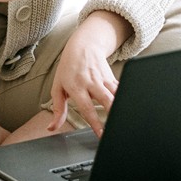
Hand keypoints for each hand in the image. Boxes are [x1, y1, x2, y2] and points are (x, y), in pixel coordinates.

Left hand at [48, 12, 130, 136]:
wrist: (82, 45)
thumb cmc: (68, 69)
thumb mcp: (58, 87)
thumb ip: (57, 110)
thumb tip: (51, 127)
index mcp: (77, 87)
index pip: (87, 108)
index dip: (95, 122)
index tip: (101, 134)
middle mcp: (91, 82)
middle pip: (105, 99)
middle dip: (113, 114)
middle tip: (117, 129)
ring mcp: (103, 78)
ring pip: (115, 93)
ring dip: (121, 106)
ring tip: (124, 120)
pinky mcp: (111, 76)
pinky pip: (120, 88)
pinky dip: (124, 98)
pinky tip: (129, 107)